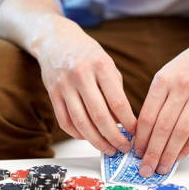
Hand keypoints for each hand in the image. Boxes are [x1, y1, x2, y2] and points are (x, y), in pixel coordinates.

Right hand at [33, 16, 135, 155]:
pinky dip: (77, 134)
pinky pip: (64, 121)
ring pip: (81, 122)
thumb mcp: (107, 64)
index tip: (135, 134)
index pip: (117, 101)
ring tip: (107, 149)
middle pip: (99, 116)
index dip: (128, 122)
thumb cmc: (86, 54)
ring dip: (96, 141)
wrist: (55, 40)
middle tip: (123, 148)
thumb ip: (115, 90)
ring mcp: (64, 86)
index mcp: (100, 65)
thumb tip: (123, 122)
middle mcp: (81, 75)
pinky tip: (87, 138)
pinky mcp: (52, 94)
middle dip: (113, 137)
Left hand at [134, 38, 188, 176]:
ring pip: (182, 131)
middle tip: (146, 169)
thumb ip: (152, 103)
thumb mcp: (162, 78)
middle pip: (164, 127)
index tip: (136, 153)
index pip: (148, 116)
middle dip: (153, 152)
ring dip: (170, 154)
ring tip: (162, 167)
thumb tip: (140, 135)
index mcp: (162, 82)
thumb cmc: (182, 70)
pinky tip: (179, 156)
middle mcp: (180, 87)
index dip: (141, 138)